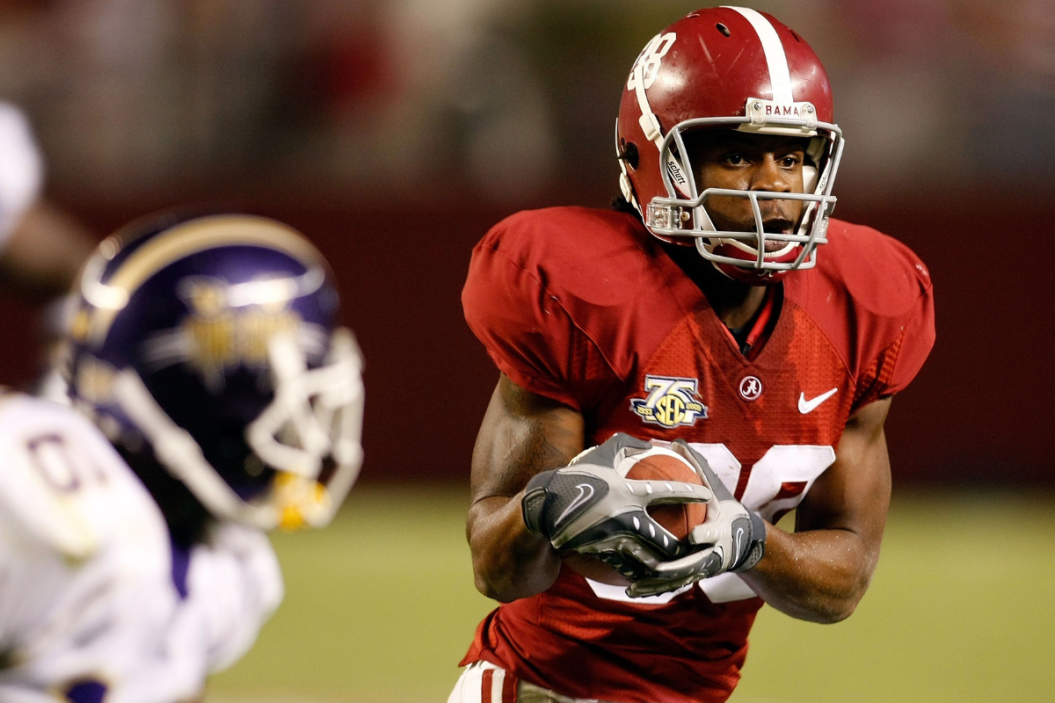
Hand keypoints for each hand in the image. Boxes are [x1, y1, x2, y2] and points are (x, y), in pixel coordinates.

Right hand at [521, 433, 710, 582]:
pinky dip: (641, 577)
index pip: (667, 491)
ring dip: (667, 568)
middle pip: (666, 540)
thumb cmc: (576, 477)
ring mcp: (614, 539)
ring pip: (650, 562)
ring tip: (680, 570)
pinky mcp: (602, 554)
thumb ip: (626, 446)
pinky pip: (627, 570)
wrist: (546, 507)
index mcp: (628, 491)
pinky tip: (649, 580)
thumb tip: (648, 442)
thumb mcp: (600, 456)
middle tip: (698, 547)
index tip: (706, 494)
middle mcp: (625, 518)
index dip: (690, 492)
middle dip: (686, 547)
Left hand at [626, 440, 766, 597]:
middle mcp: (712, 554)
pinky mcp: (694, 578)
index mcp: (719, 530)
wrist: (745, 542)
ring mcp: (702, 569)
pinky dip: (654, 589)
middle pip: (692, 565)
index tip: (693, 537)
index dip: (703, 535)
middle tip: (650, 566)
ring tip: (632, 589)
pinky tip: (632, 591)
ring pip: (678, 581)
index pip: (712, 534)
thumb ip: (696, 466)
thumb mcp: (715, 487)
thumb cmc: (724, 509)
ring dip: (656, 585)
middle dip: (673, 568)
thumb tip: (676, 441)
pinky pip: (672, 585)